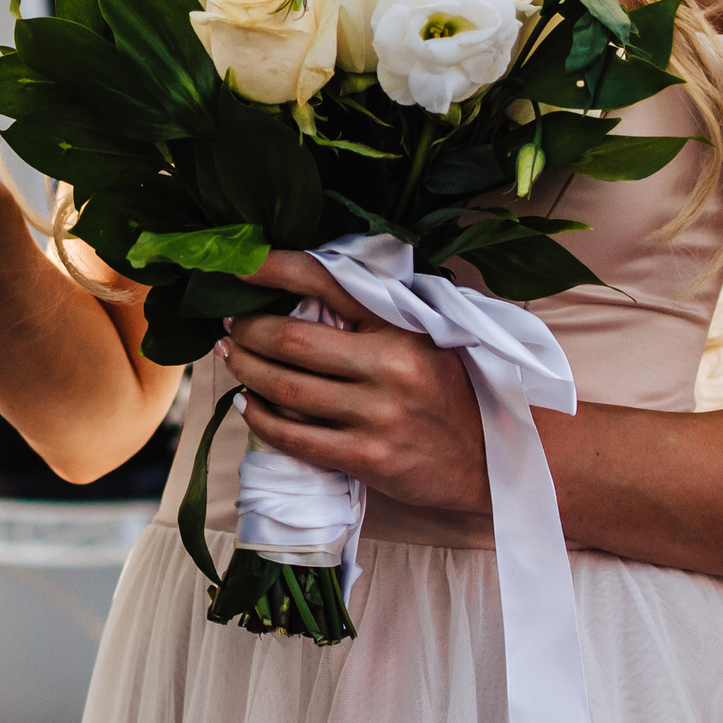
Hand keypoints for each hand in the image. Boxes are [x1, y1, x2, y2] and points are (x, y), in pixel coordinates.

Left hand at [219, 250, 488, 512]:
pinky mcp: (368, 458)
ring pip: (287, 389)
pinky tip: (248, 406)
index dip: (273, 269)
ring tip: (232, 357)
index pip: (326, 281)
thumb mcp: (424, 336)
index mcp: (403, 323)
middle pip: (292, 341)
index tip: (237, 264)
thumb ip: (374, 313)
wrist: (493, 457)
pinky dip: (261, 420)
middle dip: (247, 330)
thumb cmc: (449, 389)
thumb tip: (302, 288)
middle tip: (229, 324)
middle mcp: (390, 365)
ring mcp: (378, 415)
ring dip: (246, 371)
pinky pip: (296, 438)